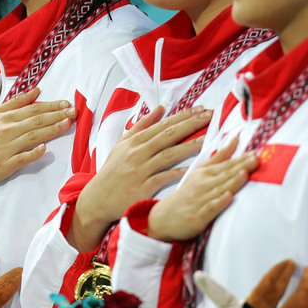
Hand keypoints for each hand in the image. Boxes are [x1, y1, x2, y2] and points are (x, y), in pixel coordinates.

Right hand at [0, 89, 75, 245]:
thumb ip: (15, 104)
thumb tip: (36, 92)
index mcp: (3, 118)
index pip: (32, 110)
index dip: (51, 106)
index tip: (67, 103)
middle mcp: (4, 131)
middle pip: (35, 121)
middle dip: (57, 115)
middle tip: (74, 111)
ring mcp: (4, 148)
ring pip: (32, 137)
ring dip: (51, 130)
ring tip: (67, 124)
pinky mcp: (3, 165)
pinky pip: (21, 158)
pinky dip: (32, 153)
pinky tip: (44, 149)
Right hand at [70, 107, 210, 250]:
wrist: (97, 198)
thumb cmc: (112, 172)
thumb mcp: (122, 145)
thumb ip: (141, 126)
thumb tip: (160, 109)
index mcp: (133, 141)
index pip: (162, 125)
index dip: (183, 116)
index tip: (200, 109)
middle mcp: (137, 153)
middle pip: (168, 135)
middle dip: (190, 124)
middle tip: (210, 116)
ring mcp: (140, 170)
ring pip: (168, 154)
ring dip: (189, 145)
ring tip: (207, 139)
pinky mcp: (142, 187)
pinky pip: (163, 177)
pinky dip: (177, 172)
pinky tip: (192, 168)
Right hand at [147, 137, 258, 241]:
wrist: (164, 218)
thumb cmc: (188, 194)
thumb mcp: (201, 172)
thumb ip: (220, 157)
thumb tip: (235, 139)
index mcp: (205, 173)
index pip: (227, 164)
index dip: (241, 159)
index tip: (255, 153)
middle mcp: (203, 184)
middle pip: (226, 175)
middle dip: (241, 167)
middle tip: (255, 159)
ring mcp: (201, 200)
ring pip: (219, 189)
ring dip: (232, 181)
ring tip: (244, 173)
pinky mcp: (198, 216)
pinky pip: (210, 208)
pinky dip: (219, 202)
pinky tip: (228, 196)